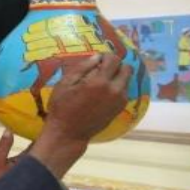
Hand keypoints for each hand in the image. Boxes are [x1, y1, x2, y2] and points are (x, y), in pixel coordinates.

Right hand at [27, 53, 130, 177]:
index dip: (106, 56)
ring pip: (127, 80)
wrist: (69, 133)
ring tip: (102, 81)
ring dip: (118, 76)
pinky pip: (124, 91)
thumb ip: (82, 67)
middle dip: (116, 65)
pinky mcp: (119, 109)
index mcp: (99, 82)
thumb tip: (97, 57)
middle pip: (126, 68)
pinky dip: (117, 87)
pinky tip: (104, 92)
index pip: (113, 60)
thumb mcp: (65, 84)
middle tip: (102, 70)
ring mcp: (119, 101)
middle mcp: (114, 90)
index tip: (97, 60)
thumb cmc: (62, 107)